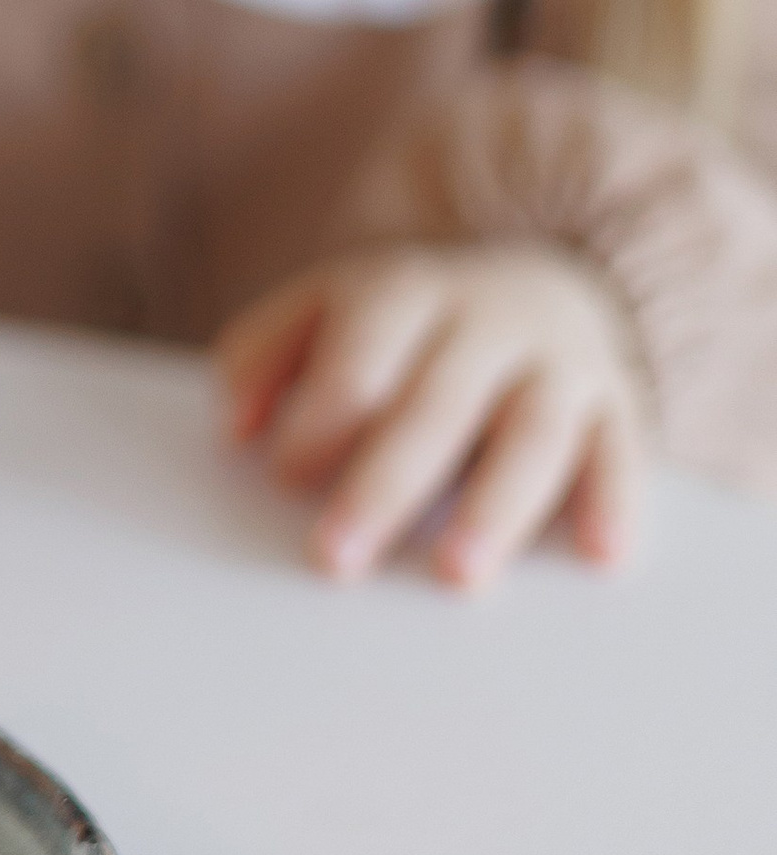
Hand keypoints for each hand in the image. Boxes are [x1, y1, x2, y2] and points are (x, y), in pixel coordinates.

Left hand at [216, 244, 642, 587]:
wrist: (545, 280)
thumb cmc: (406, 324)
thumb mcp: (324, 307)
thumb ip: (260, 355)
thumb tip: (233, 428)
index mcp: (403, 294)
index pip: (356, 363)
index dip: (317, 425)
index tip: (285, 480)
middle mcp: (488, 323)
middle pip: (434, 406)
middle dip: (382, 487)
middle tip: (336, 557)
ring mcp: (557, 363)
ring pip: (531, 432)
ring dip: (494, 506)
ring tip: (457, 574)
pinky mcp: (615, 405)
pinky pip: (622, 452)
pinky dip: (614, 502)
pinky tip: (600, 554)